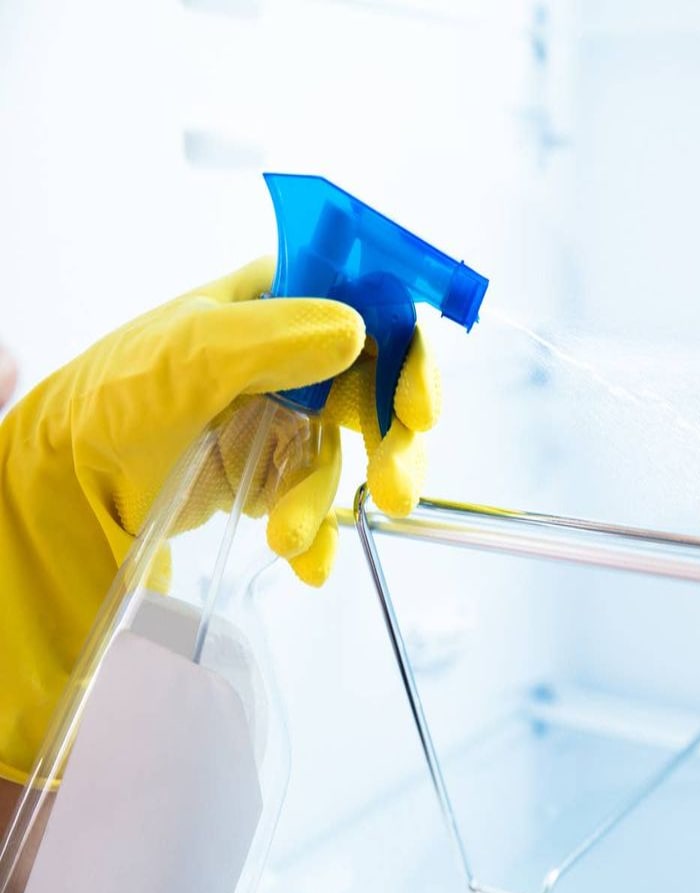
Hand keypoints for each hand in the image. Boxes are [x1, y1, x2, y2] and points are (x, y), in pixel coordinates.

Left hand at [0, 258, 437, 782]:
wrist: (63, 486)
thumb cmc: (112, 399)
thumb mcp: (187, 355)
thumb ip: (272, 337)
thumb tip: (358, 332)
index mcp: (280, 304)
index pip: (375, 313)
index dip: (410, 358)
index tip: (420, 410)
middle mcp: (294, 357)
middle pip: (379, 392)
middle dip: (393, 446)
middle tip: (395, 491)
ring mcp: (286, 418)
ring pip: (348, 456)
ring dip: (326, 500)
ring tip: (288, 536)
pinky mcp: (274, 474)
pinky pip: (319, 503)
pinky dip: (318, 537)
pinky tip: (306, 564)